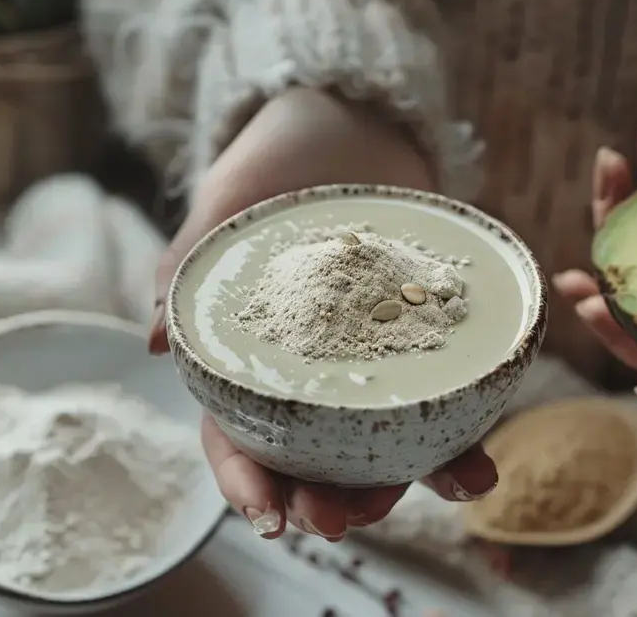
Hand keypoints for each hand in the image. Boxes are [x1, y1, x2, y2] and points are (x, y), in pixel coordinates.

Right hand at [150, 89, 497, 538]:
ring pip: (384, 445)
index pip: (238, 438)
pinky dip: (463, 437)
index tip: (270, 518)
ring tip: (443, 491)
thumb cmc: (274, 161)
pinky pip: (445, 401)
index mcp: (254, 359)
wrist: (351, 120)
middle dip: (330, 500)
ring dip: (408, 483)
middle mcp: (315, 374)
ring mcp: (375, 363)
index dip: (248, 484)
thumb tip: (154, 338)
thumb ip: (189, 264)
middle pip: (314, 461)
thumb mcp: (225, 205)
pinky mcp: (427, 343)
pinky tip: (482, 462)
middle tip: (345, 517)